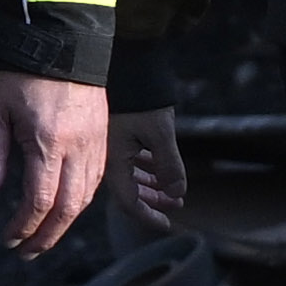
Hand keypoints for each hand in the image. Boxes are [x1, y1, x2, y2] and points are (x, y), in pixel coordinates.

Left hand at [0, 70, 108, 257]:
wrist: (60, 37)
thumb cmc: (21, 71)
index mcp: (49, 142)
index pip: (40, 201)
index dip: (23, 227)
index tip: (7, 240)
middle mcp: (79, 147)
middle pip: (69, 208)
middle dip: (47, 236)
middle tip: (26, 252)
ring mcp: (96, 142)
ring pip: (87, 197)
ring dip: (65, 223)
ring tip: (42, 236)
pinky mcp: (104, 136)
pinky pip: (97, 179)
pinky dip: (81, 200)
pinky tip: (65, 208)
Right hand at [107, 106, 187, 230]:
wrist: (125, 62)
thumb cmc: (140, 97)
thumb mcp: (160, 133)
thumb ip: (169, 165)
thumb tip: (178, 193)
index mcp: (113, 161)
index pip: (129, 202)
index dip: (149, 216)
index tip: (167, 224)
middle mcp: (108, 157)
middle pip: (129, 191)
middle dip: (153, 202)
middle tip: (175, 206)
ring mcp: (110, 145)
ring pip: (130, 176)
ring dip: (151, 185)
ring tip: (172, 189)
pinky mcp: (115, 133)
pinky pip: (130, 160)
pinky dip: (147, 168)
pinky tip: (158, 165)